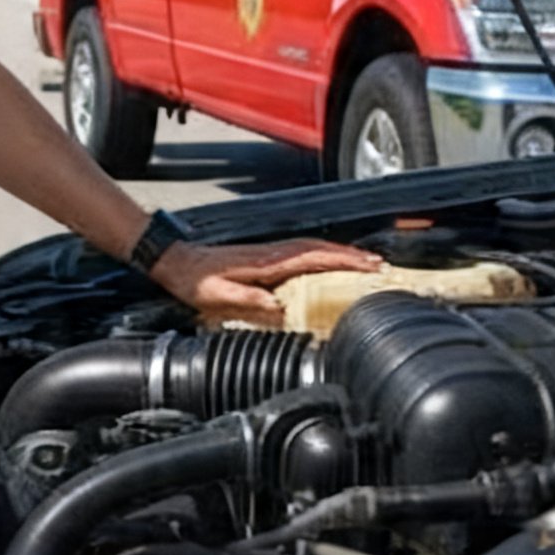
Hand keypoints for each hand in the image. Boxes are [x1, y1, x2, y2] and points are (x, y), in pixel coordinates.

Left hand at [149, 237, 381, 327]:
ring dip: (339, 254)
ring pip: (312, 249)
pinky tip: (331, 264)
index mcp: (264, 263)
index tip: (367, 265)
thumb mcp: (214, 295)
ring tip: (366, 263)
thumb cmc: (193, 281)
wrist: (174, 262)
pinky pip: (301, 254)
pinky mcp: (264, 258)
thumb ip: (244, 299)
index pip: (311, 257)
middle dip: (350, 256)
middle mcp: (270, 254)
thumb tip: (277, 306)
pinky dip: (322, 255)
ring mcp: (268, 253)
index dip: (341, 260)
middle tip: (379, 265)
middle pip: (318, 249)